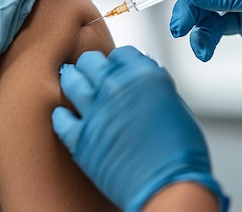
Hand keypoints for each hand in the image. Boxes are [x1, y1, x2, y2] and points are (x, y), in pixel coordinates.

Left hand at [52, 46, 227, 211]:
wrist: (169, 188)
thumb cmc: (181, 154)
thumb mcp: (176, 106)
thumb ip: (154, 88)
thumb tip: (141, 82)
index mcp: (145, 76)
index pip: (121, 53)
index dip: (119, 62)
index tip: (117, 68)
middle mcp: (117, 87)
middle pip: (91, 61)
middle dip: (93, 67)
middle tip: (93, 74)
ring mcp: (95, 112)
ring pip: (71, 80)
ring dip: (73, 80)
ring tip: (73, 83)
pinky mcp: (81, 138)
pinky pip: (60, 118)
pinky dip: (63, 115)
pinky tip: (66, 116)